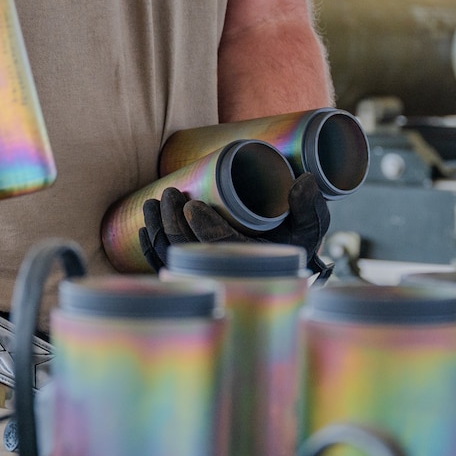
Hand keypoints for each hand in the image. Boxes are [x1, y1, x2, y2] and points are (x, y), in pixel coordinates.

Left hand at [137, 174, 335, 279]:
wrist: (285, 270)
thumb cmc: (296, 246)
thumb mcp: (310, 227)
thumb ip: (309, 206)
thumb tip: (306, 180)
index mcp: (252, 264)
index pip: (224, 251)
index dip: (205, 230)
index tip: (192, 205)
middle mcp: (226, 274)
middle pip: (190, 253)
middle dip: (174, 223)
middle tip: (170, 193)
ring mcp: (206, 275)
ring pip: (173, 258)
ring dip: (159, 230)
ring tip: (153, 202)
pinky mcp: (192, 272)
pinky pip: (165, 265)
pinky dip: (151, 249)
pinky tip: (145, 228)